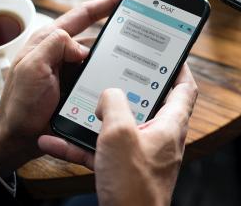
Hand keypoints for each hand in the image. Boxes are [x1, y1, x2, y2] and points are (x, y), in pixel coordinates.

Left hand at [0, 0, 121, 176]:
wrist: (19, 136)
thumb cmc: (20, 103)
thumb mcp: (32, 68)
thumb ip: (54, 47)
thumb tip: (82, 46)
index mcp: (51, 40)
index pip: (83, 15)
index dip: (105, 4)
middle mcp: (64, 52)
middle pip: (97, 36)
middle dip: (118, 33)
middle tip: (140, 31)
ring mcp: (74, 70)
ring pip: (102, 58)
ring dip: (117, 58)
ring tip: (137, 58)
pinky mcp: (81, 86)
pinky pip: (102, 75)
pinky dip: (113, 76)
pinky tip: (125, 79)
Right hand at [38, 65, 197, 205]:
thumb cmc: (133, 184)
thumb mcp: (119, 134)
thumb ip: (114, 104)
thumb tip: (110, 94)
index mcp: (170, 124)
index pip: (185, 88)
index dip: (180, 68)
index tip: (168, 55)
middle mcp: (160, 137)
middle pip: (151, 104)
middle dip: (131, 89)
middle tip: (115, 74)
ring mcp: (143, 154)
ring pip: (121, 127)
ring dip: (98, 118)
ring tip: (78, 106)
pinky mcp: (125, 169)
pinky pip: (103, 150)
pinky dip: (83, 145)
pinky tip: (55, 141)